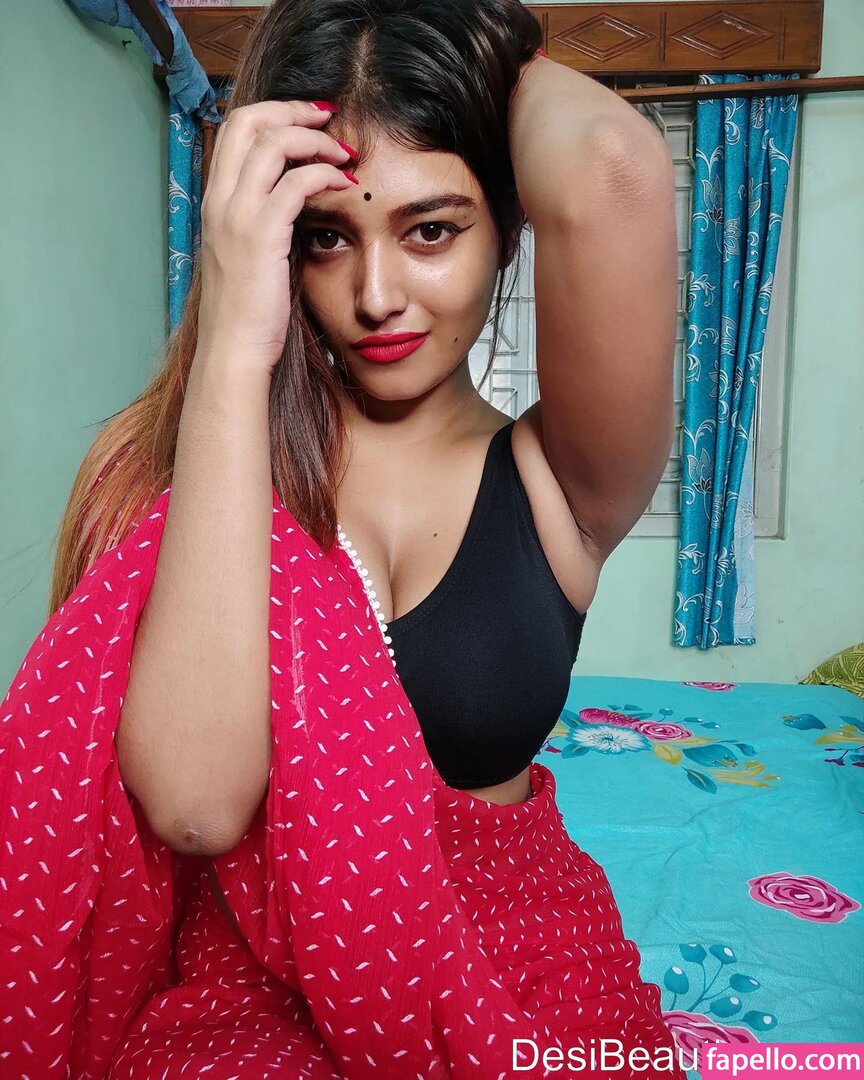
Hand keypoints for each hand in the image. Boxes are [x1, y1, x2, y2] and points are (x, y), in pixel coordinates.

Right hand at [196, 100, 357, 373]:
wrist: (234, 349)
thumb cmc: (249, 312)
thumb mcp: (250, 257)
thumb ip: (265, 223)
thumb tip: (297, 204)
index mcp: (215, 202)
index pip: (235, 130)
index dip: (274, 113)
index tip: (311, 121)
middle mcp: (219, 200)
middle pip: (249, 121)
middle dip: (293, 110)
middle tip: (331, 119)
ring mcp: (237, 216)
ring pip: (273, 143)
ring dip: (316, 140)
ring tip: (346, 153)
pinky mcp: (261, 235)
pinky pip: (296, 182)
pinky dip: (325, 174)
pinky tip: (347, 186)